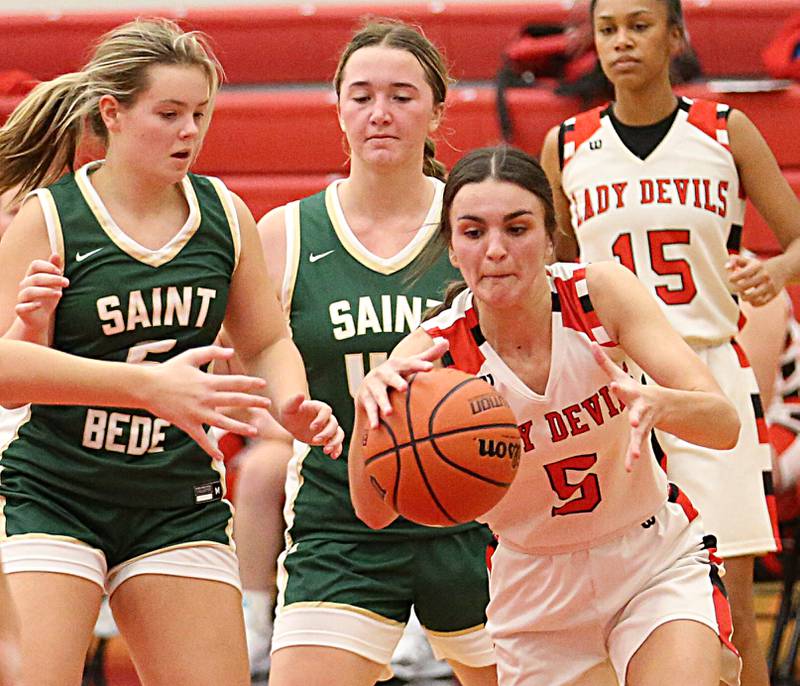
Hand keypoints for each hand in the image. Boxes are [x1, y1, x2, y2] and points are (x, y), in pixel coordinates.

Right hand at [15, 254, 67, 336]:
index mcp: (32, 276)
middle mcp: (24, 285)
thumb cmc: (48, 297)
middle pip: (35, 278)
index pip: (35, 265)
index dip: (48, 266)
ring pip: (29, 291)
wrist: (40, 317)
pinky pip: (21, 307)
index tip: (60, 272)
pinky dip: (30, 305)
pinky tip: (40, 305)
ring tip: (60, 294)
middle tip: (67, 282)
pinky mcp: (20, 310)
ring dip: (45, 291)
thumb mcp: (54, 283)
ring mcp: (21, 297)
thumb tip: (56, 254)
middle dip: (53, 279)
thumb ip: (54, 269)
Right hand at [145, 346, 270, 459]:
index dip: (250, 383)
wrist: (146, 387)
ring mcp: (197, 413)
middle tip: (268, 404)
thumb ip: (211, 352)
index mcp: (207, 382)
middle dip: (253, 402)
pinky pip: (201, 439)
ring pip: (223, 422)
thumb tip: (232, 352)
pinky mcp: (187, 425)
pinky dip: (210, 449)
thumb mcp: (190, 356)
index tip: (263, 384)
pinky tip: (220, 457)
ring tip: (255, 431)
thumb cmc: (169, 370)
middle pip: (234, 401)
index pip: (234, 382)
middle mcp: (205, 398)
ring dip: (240, 427)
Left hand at [278, 395, 343, 458]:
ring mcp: (328, 428)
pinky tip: (333, 456)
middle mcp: (327, 417)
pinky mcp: (327, 438)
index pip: (327, 410)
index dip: (321, 419)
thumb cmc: (290, 412)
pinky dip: (337, 449)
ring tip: (326, 451)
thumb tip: (301, 394)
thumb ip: (294, 401)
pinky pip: (337, 443)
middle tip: (314, 441)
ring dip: (335, 443)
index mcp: (319, 407)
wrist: (291, 422)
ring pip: (339, 434)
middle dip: (326, 433)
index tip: (312, 427)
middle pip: (334, 424)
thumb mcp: (289, 407)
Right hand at [355, 338, 447, 429]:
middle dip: (396, 381)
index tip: (430, 368)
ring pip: (378, 394)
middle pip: (390, 377)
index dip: (419, 365)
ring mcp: (373, 385)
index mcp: (397, 365)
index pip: (410, 364)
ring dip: (383, 402)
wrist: (368, 384)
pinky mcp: (365, 398)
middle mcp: (383, 373)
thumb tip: (446, 341)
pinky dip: (372, 417)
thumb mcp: (410, 364)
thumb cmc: (397, 374)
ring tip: (389, 412)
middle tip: (404, 388)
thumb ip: (428, 355)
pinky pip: (369, 408)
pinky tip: (375, 426)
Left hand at [591, 343, 658, 471]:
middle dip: (636, 416)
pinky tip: (629, 466)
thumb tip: (590, 342)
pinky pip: (638, 446)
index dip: (619, 387)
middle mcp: (641, 407)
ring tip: (633, 456)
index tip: (614, 386)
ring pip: (640, 434)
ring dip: (636, 444)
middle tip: (633, 421)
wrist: (671, 405)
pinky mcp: (644, 434)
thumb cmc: (637, 389)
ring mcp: (644, 422)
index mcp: (633, 392)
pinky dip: (633, 456)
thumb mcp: (622, 376)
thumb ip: (604, 363)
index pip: (624, 387)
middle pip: (638, 411)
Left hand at [726, 254, 782, 305]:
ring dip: (743, 296)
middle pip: (743, 286)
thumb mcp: (749, 261)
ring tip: (742, 292)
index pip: (742, 274)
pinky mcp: (773, 295)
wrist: (784, 269)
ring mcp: (769, 286)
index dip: (732, 278)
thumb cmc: (760, 266)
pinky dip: (752, 302)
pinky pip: (759, 303)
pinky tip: (750, 298)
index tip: (731, 278)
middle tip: (735, 286)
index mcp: (757, 267)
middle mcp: (764, 276)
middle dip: (735, 288)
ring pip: (751, 297)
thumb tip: (726, 267)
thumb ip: (735, 261)